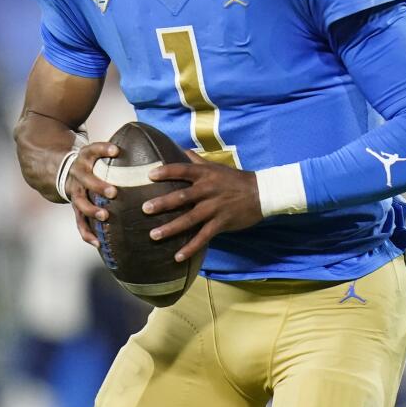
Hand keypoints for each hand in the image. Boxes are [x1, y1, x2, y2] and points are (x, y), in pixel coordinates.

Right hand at [65, 141, 120, 246]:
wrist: (59, 169)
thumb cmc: (92, 160)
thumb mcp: (97, 149)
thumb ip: (116, 150)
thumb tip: (149, 143)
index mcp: (85, 157)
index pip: (93, 149)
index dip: (103, 149)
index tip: (116, 150)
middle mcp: (78, 174)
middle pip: (86, 179)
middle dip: (99, 186)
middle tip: (113, 192)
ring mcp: (75, 191)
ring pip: (80, 203)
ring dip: (92, 210)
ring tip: (105, 216)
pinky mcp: (75, 207)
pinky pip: (79, 222)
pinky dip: (87, 233)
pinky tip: (98, 243)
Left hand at [143, 150, 263, 261]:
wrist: (261, 193)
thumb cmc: (235, 179)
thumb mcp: (216, 167)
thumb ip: (197, 161)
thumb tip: (181, 149)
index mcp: (206, 175)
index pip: (183, 170)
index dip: (166, 172)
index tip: (150, 176)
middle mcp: (208, 190)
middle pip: (182, 197)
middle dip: (163, 203)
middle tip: (145, 209)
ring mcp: (215, 208)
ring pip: (190, 219)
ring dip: (171, 228)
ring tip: (154, 235)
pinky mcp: (221, 223)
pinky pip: (203, 237)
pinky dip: (191, 247)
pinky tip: (178, 257)